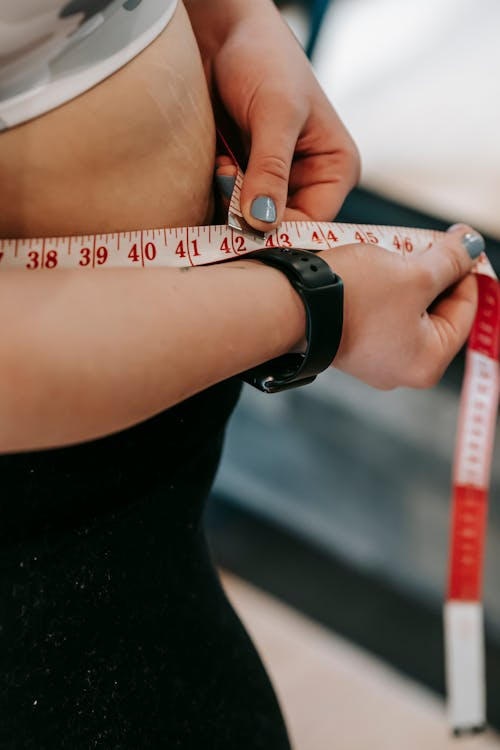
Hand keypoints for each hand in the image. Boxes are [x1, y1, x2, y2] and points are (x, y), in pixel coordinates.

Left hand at [185, 0, 359, 230]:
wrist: (222, 31)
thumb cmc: (264, 58)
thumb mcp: (275, 114)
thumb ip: (271, 170)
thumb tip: (263, 221)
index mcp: (334, 169)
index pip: (313, 223)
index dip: (281, 231)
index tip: (247, 225)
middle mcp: (308, 181)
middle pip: (281, 226)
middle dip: (251, 215)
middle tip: (229, 183)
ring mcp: (274, 181)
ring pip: (252, 220)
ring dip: (231, 204)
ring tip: (224, 165)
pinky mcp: (244, 177)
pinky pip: (230, 206)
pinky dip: (219, 195)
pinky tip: (216, 164)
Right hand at [319, 224, 481, 388]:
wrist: (288, 304)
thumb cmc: (350, 298)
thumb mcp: (414, 273)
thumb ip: (451, 259)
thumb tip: (471, 247)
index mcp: (427, 363)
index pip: (465, 310)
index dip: (465, 271)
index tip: (460, 243)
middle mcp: (401, 369)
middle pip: (435, 311)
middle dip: (432, 274)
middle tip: (426, 244)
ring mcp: (373, 359)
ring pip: (405, 310)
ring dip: (406, 278)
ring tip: (395, 254)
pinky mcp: (350, 344)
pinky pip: (379, 314)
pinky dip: (381, 290)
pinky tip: (373, 269)